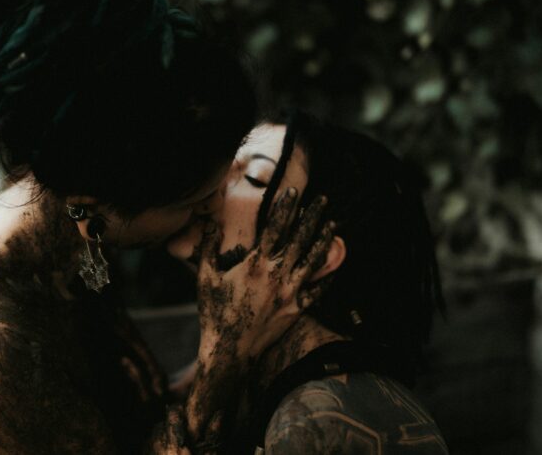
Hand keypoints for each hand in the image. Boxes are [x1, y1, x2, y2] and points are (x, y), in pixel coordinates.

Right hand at [197, 187, 335, 362]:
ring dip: (323, 239)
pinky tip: (335, 264)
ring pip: (312, 260)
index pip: (274, 228)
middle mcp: (276, 275)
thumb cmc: (215, 312)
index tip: (293, 192)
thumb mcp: (205, 277)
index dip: (285, 208)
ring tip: (333, 223)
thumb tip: (209, 224)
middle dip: (311, 216)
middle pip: (299, 239)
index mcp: (255, 264)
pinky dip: (327, 276)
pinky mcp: (296, 309)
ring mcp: (289, 292)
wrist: (229, 350)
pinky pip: (316, 290)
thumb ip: (208, 248)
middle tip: (322, 199)